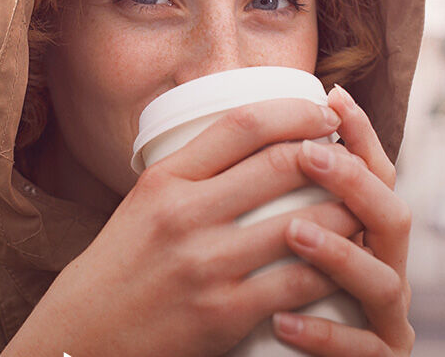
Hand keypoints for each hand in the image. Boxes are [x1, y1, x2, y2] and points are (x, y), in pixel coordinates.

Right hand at [8, 98, 361, 356]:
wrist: (83, 336)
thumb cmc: (118, 267)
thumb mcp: (141, 205)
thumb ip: (190, 173)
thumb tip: (250, 138)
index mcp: (164, 181)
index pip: (241, 124)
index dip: (293, 111)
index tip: (322, 114)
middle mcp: (184, 215)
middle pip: (281, 165)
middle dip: (332, 157)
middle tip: (354, 160)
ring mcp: (206, 265)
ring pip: (303, 224)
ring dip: (345, 214)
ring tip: (360, 210)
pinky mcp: (224, 314)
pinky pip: (298, 283)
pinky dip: (330, 271)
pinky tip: (343, 265)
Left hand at [270, 85, 414, 355]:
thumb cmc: (274, 297)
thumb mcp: (279, 241)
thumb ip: (277, 197)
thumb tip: (246, 133)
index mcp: (366, 234)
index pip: (375, 175)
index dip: (361, 136)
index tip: (333, 98)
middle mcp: (386, 269)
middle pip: (391, 216)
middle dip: (354, 182)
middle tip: (310, 154)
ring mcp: (385, 319)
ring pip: (383, 280)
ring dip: (340, 253)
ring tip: (295, 233)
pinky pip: (361, 351)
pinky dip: (323, 337)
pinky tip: (281, 322)